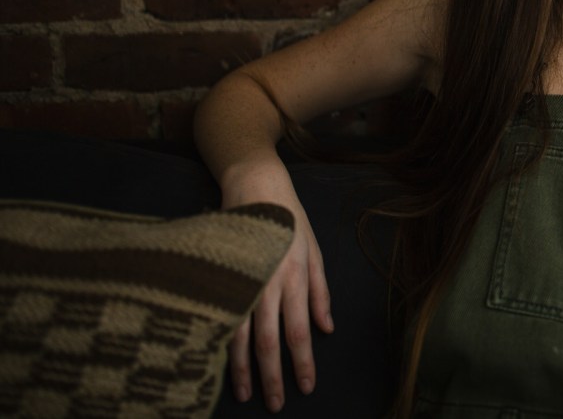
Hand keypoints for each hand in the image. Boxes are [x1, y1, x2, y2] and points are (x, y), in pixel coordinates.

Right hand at [221, 161, 333, 412]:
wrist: (255, 186)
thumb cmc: (290, 221)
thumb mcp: (316, 252)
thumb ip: (320, 293)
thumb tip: (327, 329)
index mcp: (295, 278)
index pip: (299, 331)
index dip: (302, 362)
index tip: (306, 387)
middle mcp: (268, 283)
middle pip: (268, 341)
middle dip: (272, 376)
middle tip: (276, 405)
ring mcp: (241, 280)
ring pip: (239, 335)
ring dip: (241, 369)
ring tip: (244, 395)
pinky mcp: (221, 275)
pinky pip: (219, 317)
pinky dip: (218, 344)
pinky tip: (214, 364)